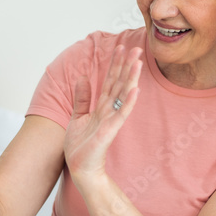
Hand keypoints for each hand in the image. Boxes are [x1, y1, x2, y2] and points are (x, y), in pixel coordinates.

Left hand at [63, 45, 141, 184]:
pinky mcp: (110, 131)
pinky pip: (121, 114)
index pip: (110, 80)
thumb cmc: (80, 147)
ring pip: (123, 95)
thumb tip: (82, 77)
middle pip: (120, 83)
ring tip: (138, 63)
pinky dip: (128, 102)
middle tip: (136, 48)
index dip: (116, 64)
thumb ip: (82, 98)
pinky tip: (135, 89)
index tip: (122, 47)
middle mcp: (109, 110)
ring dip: (131, 78)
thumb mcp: (77, 116)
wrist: (80, 168)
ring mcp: (111, 120)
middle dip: (127, 65)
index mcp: (101, 106)